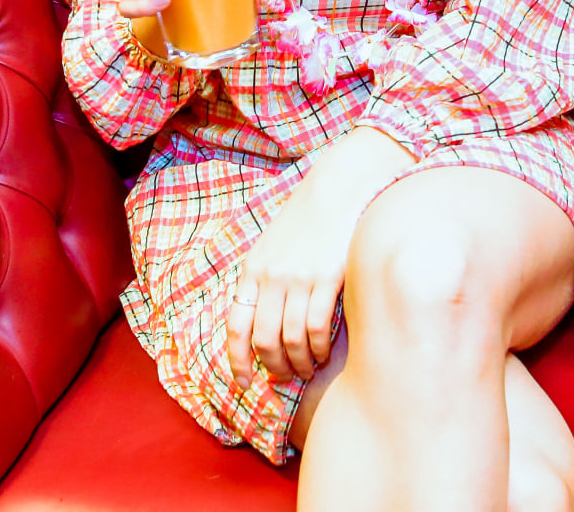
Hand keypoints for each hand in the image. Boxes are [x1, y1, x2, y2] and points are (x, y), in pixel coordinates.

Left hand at [228, 128, 411, 386]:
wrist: (337, 189)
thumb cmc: (306, 222)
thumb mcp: (272, 248)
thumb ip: (262, 282)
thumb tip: (257, 325)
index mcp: (252, 271)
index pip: (236, 327)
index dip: (238, 362)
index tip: (245, 384)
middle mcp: (271, 277)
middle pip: (264, 340)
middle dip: (274, 367)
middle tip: (286, 377)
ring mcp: (299, 278)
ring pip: (292, 339)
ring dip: (299, 362)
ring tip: (308, 368)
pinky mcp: (327, 277)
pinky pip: (318, 327)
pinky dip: (319, 348)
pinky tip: (324, 353)